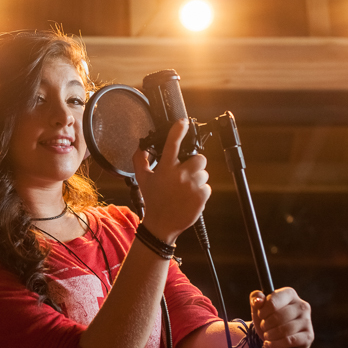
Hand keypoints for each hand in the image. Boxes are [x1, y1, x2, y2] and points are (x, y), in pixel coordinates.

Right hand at [133, 119, 210, 243]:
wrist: (162, 224)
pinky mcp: (202, 196)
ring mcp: (192, 185)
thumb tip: (141, 147)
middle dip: (194, 164)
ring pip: (204, 173)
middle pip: (199, 158)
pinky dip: (201, 191)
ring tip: (186, 188)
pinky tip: (190, 196)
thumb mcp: (142, 179)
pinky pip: (207, 187)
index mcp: (165, 168)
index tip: (183, 122)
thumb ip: (140, 160)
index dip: (178, 129)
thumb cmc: (153, 200)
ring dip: (197, 178)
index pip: (172, 143)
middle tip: (186, 173)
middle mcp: (180, 175)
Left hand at [250, 287, 313, 347]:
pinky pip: (291, 341)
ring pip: (285, 330)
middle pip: (279, 317)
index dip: (263, 311)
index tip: (261, 315)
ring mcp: (307, 321)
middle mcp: (302, 305)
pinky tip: (269, 344)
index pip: (273, 302)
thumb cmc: (267, 317)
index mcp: (290, 294)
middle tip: (263, 327)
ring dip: (271, 335)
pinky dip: (277, 344)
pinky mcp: (309, 336)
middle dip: (266, 324)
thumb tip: (258, 301)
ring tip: (266, 335)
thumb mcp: (258, 305)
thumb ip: (256, 298)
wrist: (275, 335)